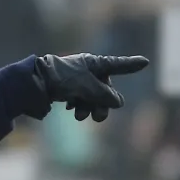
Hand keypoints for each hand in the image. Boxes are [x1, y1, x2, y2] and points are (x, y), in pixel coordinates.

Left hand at [33, 53, 149, 122]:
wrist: (34, 84)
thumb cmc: (62, 79)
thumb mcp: (87, 87)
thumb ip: (105, 95)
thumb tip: (118, 102)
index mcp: (93, 63)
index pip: (117, 65)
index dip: (130, 65)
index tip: (145, 62)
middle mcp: (88, 71)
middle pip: (105, 90)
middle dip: (102, 104)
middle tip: (97, 117)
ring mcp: (78, 81)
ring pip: (93, 99)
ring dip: (90, 108)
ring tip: (79, 114)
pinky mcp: (68, 90)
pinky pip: (82, 101)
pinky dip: (79, 106)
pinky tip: (71, 108)